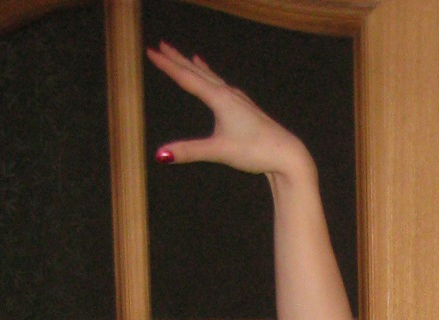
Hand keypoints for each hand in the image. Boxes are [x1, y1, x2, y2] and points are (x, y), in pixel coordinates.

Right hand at [146, 42, 311, 179]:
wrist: (287, 155)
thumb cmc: (255, 151)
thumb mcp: (219, 151)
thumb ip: (189, 151)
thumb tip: (160, 155)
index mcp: (219, 99)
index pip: (187, 77)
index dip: (167, 65)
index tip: (151, 51)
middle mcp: (228, 93)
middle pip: (197, 72)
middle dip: (178, 59)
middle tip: (160, 45)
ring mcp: (239, 99)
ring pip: (212, 77)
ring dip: (196, 67)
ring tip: (187, 56)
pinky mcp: (247, 108)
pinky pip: (224, 86)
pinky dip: (214, 78)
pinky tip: (218, 81)